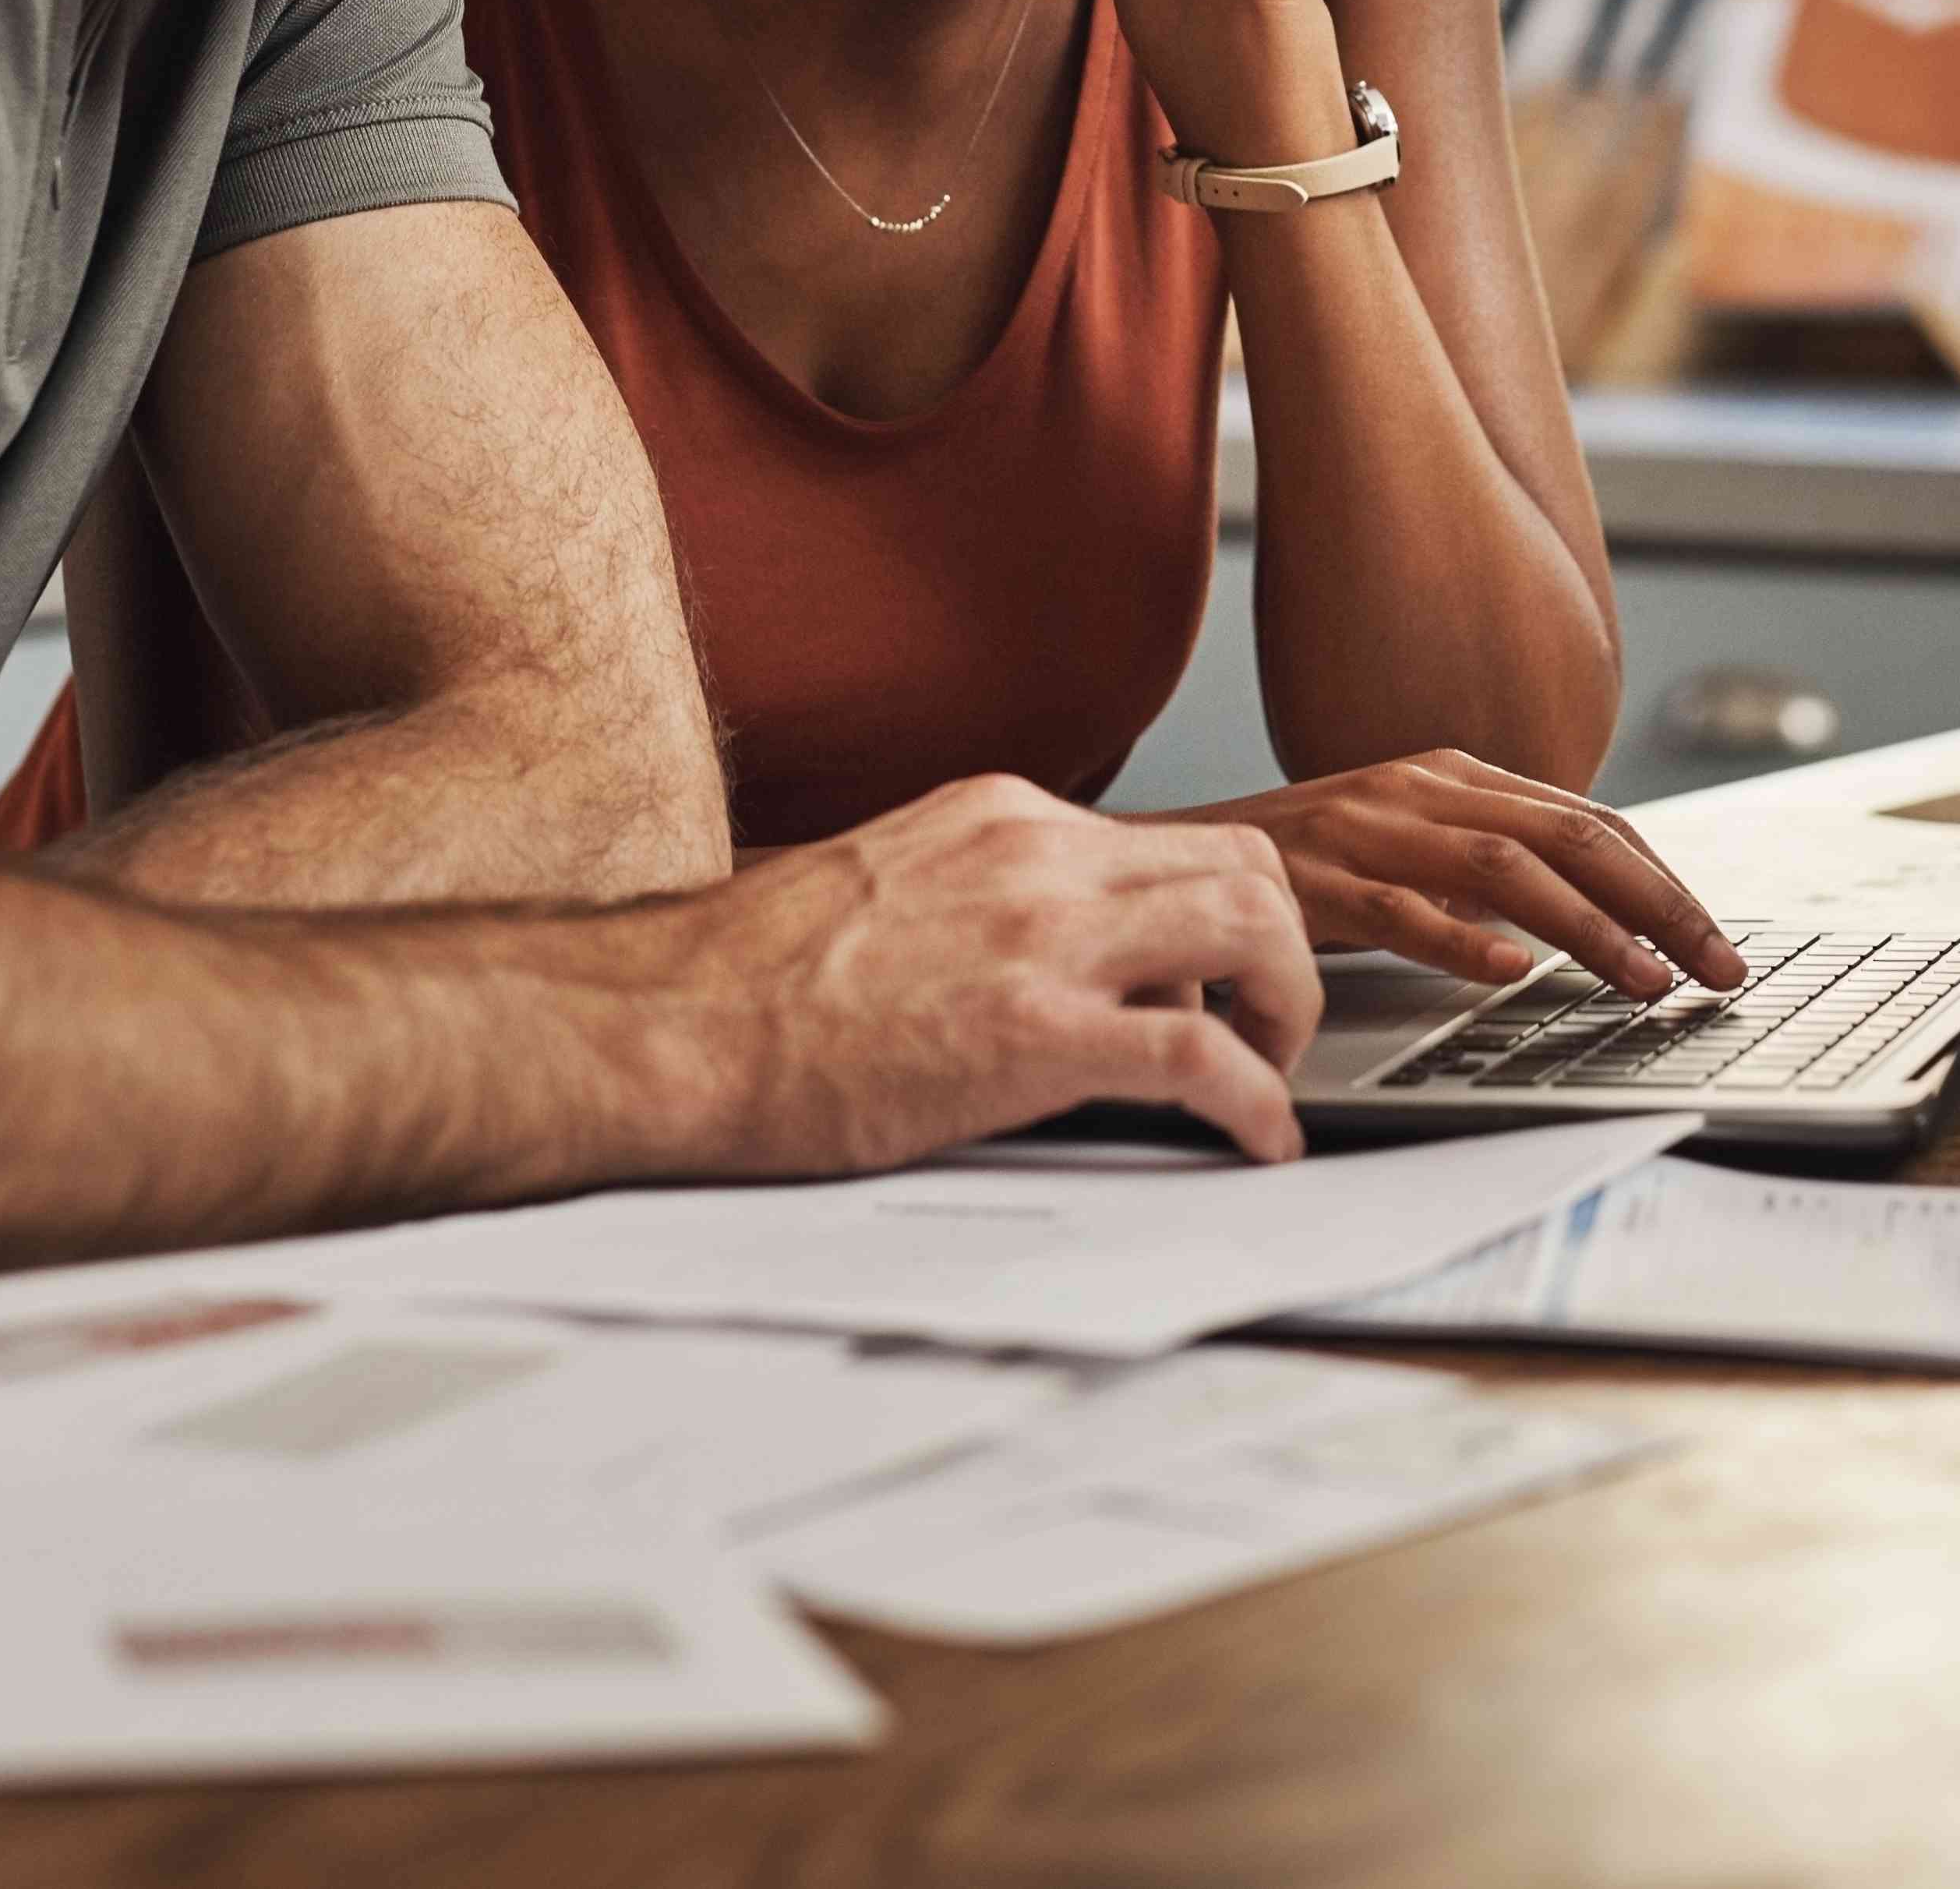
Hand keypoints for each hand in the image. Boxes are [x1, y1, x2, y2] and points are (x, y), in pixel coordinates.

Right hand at [682, 775, 1325, 1165]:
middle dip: (1284, 950)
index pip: (1172, 839)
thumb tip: (1048, 963)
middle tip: (1268, 1027)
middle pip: (1246, 863)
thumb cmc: (749, 983)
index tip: (1219, 980)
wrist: (670, 1024)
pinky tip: (1259, 1141)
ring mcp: (1041, 939)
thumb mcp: (893, 891)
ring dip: (1290, 1008)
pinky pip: (1203, 1057)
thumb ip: (986, 903)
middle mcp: (1037, 854)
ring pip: (1254, 926)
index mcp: (1002, 818)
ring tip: (1270, 1075)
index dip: (1221, 917)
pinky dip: (1258, 1103)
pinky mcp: (1034, 1034)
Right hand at [1163, 751, 1745, 1000]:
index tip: (1716, 938)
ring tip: (1643, 981)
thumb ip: (1481, 861)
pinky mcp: (1314, 879)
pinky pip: (1400, 909)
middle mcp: (1419, 790)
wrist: (1168, 854)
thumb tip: (1585, 910)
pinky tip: (1511, 973)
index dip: (1663, 879)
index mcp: (1450, 775)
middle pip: (1570, 837)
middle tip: (1715, 968)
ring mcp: (1367, 830)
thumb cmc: (1297, 860)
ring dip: (1589, 930)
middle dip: (1659, 904)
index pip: (1588, 820)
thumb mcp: (1403, 841)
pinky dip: (1461, 940)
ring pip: (1505, 870)